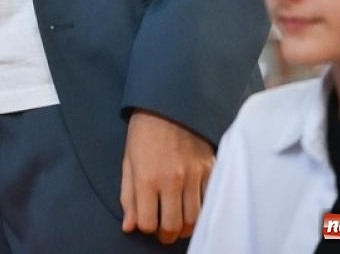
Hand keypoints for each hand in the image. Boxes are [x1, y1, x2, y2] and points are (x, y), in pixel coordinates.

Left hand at [120, 109, 213, 243]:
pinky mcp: (210, 170)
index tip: (148, 223)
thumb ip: (128, 196)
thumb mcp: (128, 161)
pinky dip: (203, 211)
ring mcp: (194, 176)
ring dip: (186, 226)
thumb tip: (129, 227)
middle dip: (167, 234)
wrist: (169, 105)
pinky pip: (210, 202)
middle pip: (174, 226)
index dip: (147, 228)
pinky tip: (194, 207)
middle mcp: (172, 180)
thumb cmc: (143, 133)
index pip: (149, 223)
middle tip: (165, 231)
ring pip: (194, 219)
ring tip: (179, 221)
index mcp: (146, 178)